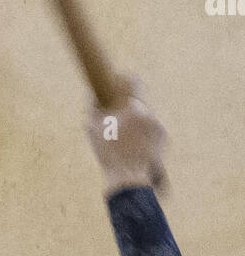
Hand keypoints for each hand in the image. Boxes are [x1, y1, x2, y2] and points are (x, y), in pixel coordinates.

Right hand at [85, 75, 166, 193]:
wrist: (128, 178)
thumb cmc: (109, 153)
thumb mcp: (92, 129)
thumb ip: (92, 108)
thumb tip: (91, 95)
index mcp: (134, 109)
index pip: (135, 83)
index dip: (127, 78)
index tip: (121, 76)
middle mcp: (150, 115)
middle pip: (138, 103)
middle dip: (128, 107)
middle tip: (117, 116)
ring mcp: (159, 127)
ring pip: (144, 118)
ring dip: (135, 123)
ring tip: (123, 138)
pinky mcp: (163, 140)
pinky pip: (151, 131)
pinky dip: (143, 135)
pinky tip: (133, 146)